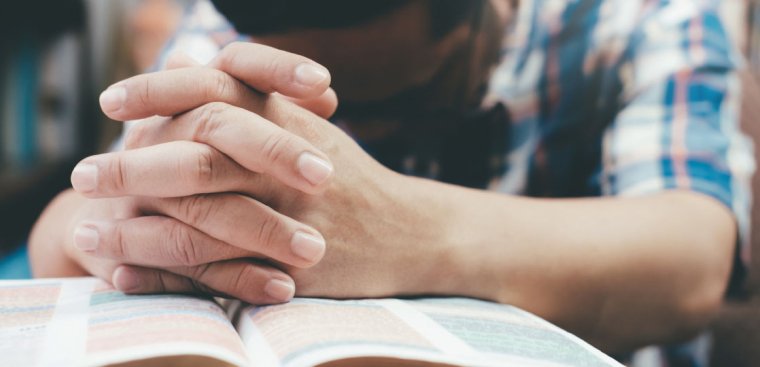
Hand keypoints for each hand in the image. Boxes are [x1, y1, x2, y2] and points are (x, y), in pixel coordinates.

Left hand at [71, 43, 447, 300]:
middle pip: (200, 154)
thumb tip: (196, 57)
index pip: (217, 91)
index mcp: (290, 121)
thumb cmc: (354, 180)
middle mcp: (289, 163)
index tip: (112, 102)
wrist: (412, 232)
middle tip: (84, 176)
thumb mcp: (308, 127)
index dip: (159, 91)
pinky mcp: (296, 263)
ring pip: (204, 215)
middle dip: (135, 166)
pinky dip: (170, 276)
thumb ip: (255, 96)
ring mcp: (294, 214)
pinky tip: (130, 277)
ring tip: (92, 235)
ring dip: (140, 229)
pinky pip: (223, 270)